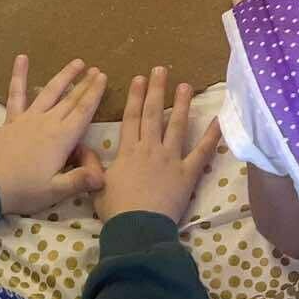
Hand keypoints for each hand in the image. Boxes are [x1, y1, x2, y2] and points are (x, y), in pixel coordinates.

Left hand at [0, 54, 108, 215]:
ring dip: (64, 76)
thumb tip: (103, 176)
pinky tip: (22, 58)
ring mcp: (29, 118)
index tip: (103, 77)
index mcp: (62, 138)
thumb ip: (79, 181)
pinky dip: (19, 75)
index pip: (83, 111)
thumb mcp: (55, 191)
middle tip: (97, 69)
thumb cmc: (24, 190)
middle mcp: (48, 122)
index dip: (94, 93)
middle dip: (85, 83)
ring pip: (51, 92)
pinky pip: (17, 94)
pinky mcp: (12, 119)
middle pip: (71, 99)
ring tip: (77, 62)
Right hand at [95, 66, 222, 225]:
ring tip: (185, 86)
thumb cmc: (116, 210)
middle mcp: (150, 149)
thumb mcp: (97, 186)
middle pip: (153, 114)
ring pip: (177, 126)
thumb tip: (80, 147)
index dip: (135, 96)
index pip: (131, 117)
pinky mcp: (187, 173)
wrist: (138, 229)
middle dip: (156, 90)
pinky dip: (211, 136)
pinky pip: (202, 152)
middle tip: (161, 69)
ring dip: (181, 104)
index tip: (139, 78)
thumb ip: (91, 165)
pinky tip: (218, 120)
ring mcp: (171, 159)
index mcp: (129, 151)